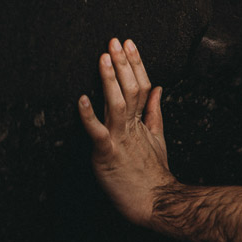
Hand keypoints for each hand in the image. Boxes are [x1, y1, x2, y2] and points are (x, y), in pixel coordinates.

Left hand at [78, 38, 175, 226]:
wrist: (154, 201)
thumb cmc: (153, 173)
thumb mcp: (158, 137)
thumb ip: (155, 111)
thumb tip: (158, 88)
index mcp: (143, 121)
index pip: (142, 85)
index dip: (136, 63)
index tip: (129, 43)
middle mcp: (132, 126)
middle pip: (130, 89)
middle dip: (123, 63)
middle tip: (115, 41)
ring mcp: (120, 139)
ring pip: (116, 104)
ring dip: (110, 80)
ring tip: (104, 58)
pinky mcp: (106, 154)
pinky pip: (97, 132)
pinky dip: (89, 115)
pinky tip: (82, 98)